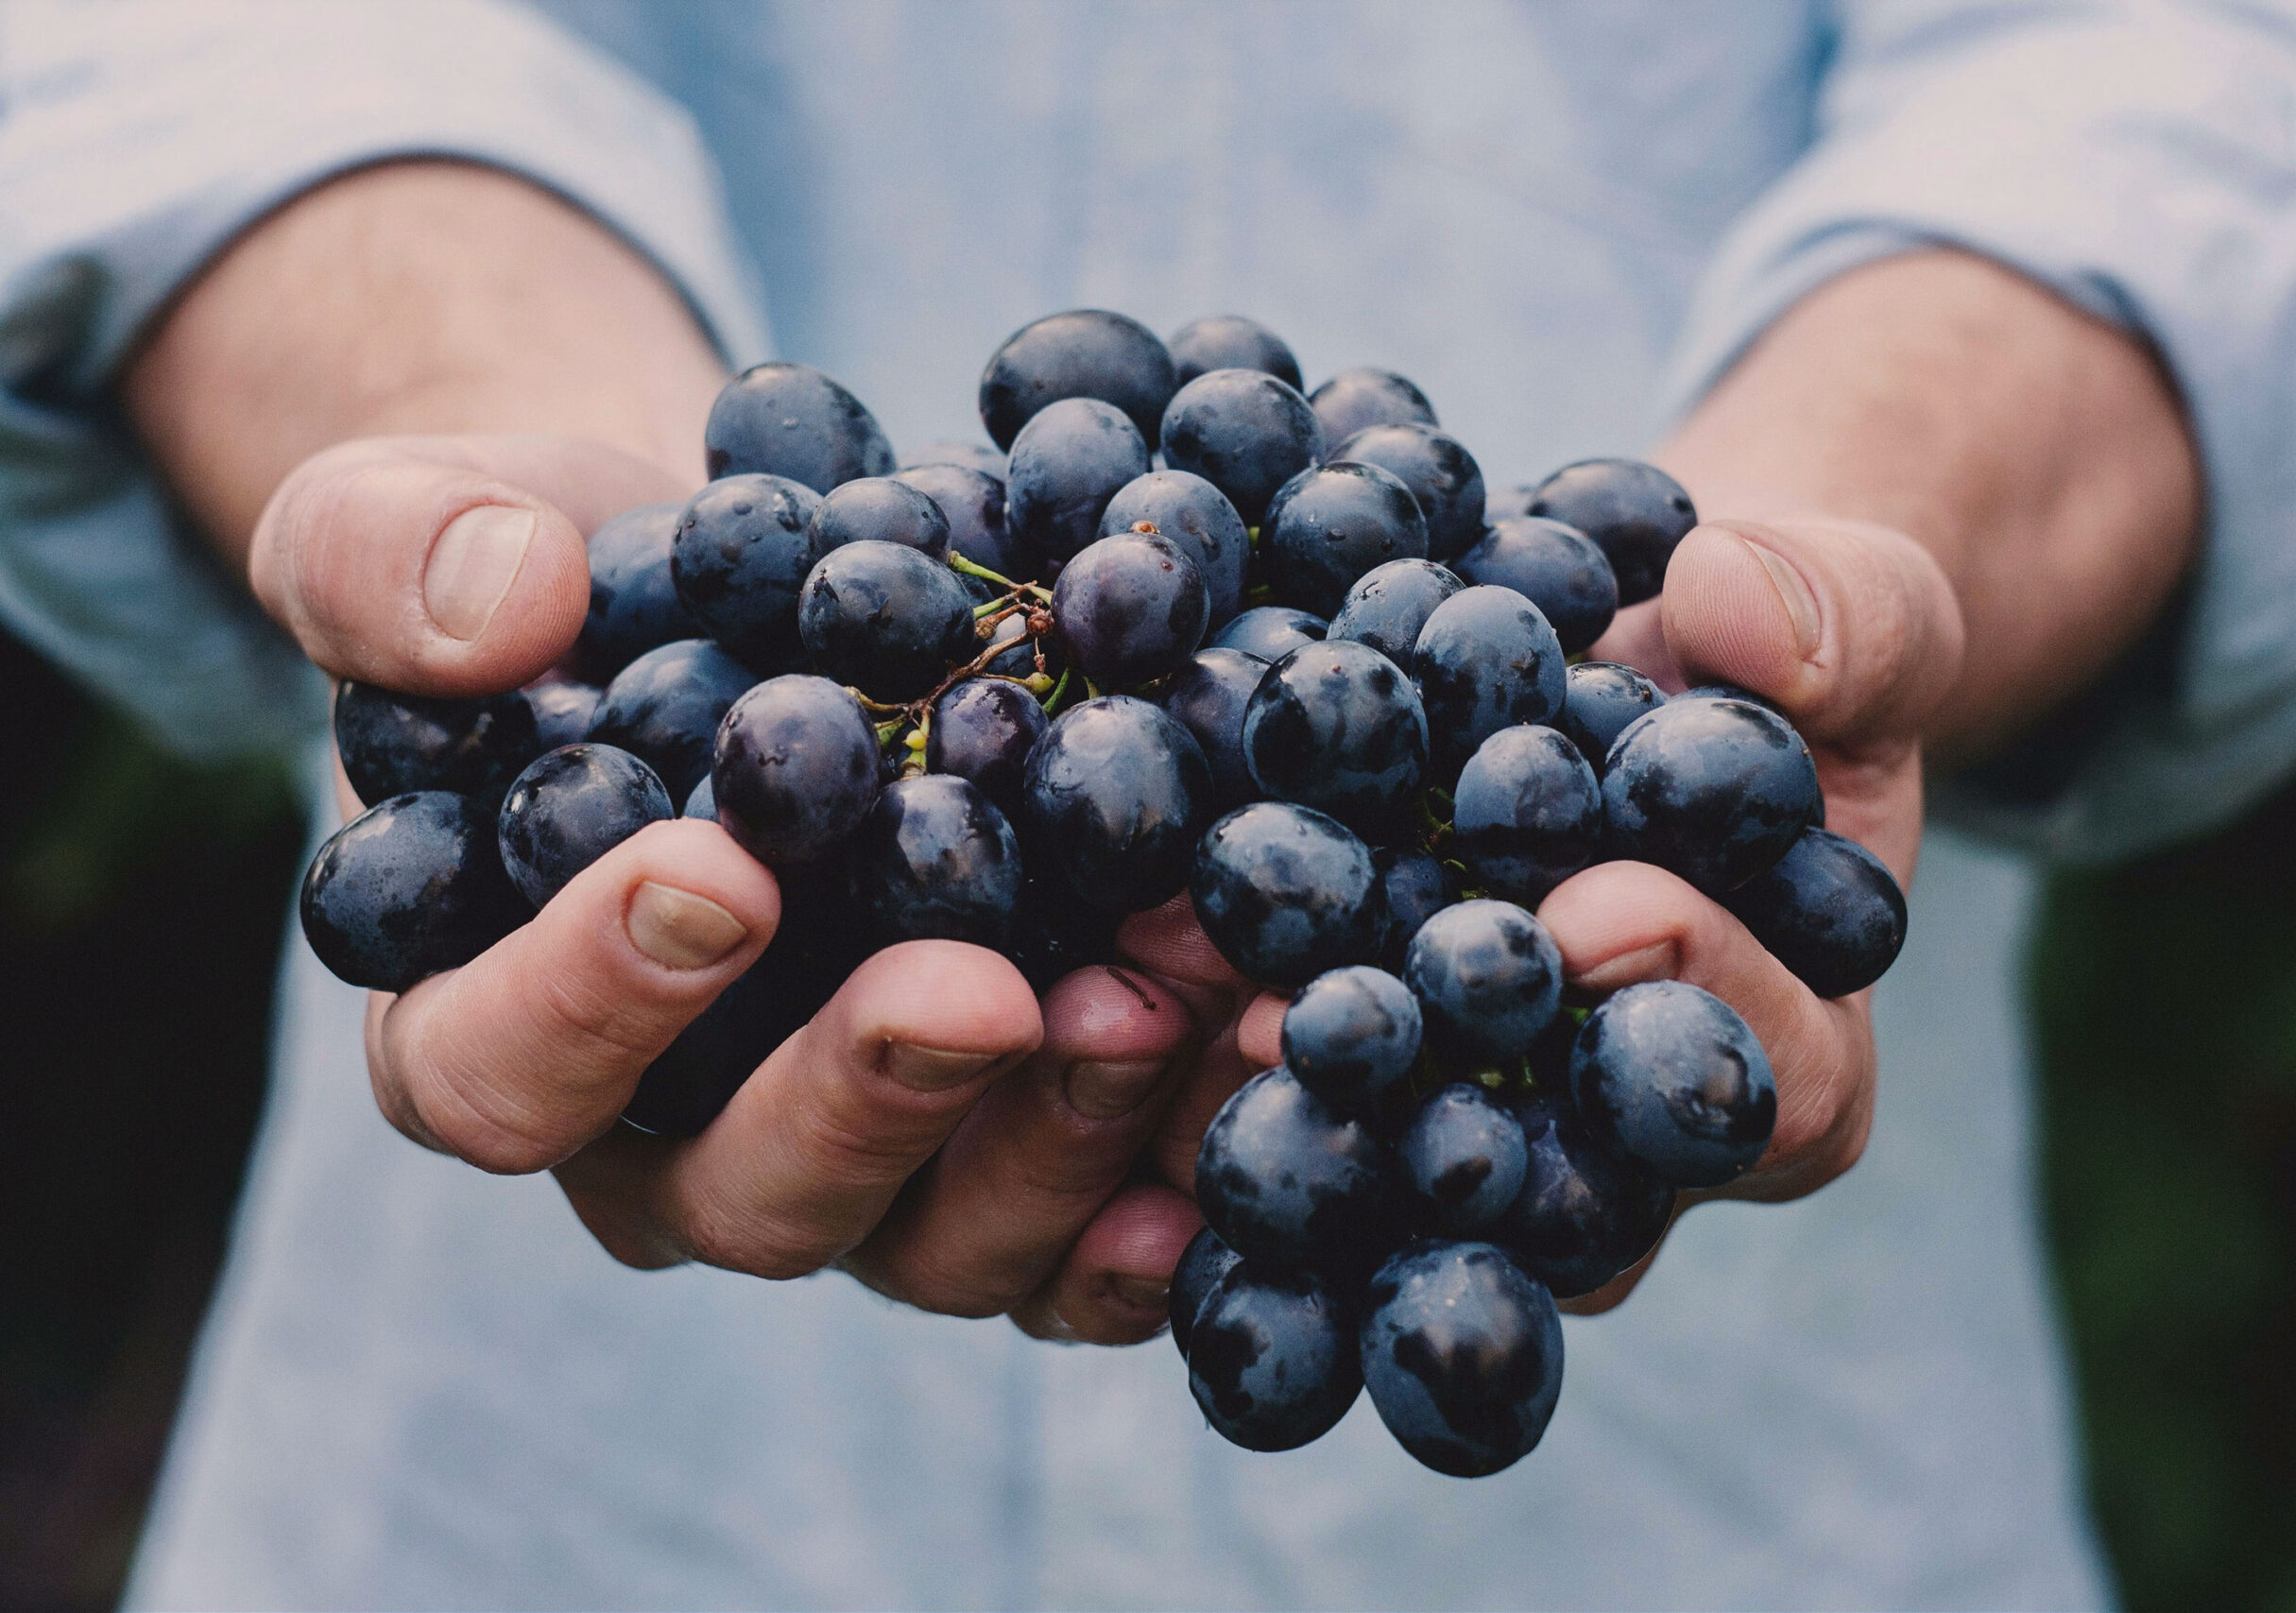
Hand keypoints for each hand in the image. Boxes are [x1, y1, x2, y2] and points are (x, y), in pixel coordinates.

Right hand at [254, 431, 1208, 1337]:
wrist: (748, 599)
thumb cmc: (558, 581)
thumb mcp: (419, 520)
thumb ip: (392, 558)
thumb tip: (500, 607)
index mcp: (492, 1026)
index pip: (497, 1074)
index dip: (588, 1003)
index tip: (714, 874)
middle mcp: (673, 1142)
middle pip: (749, 1195)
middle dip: (871, 1096)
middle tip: (982, 990)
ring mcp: (860, 1167)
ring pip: (944, 1235)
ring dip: (1066, 1132)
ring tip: (1174, 994)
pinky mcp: (1009, 1150)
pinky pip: (1090, 1228)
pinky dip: (1180, 1173)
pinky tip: (1265, 1081)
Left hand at [1065, 507, 1964, 1320]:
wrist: (1642, 665)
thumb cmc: (1775, 658)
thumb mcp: (1855, 612)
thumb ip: (1843, 619)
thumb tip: (1733, 606)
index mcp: (1789, 1059)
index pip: (1771, 1088)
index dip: (1694, 1004)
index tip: (1595, 908)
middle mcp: (1623, 1144)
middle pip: (1551, 1184)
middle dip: (1437, 1096)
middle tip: (1316, 1017)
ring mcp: (1478, 1124)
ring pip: (1391, 1168)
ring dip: (1276, 1092)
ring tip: (1172, 994)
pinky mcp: (1354, 1073)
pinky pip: (1283, 1094)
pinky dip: (1194, 1036)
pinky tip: (1097, 971)